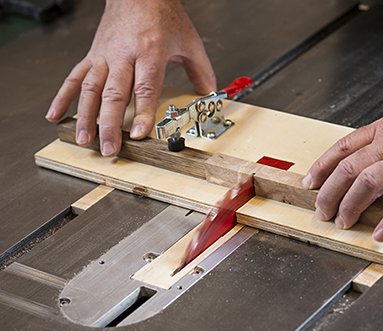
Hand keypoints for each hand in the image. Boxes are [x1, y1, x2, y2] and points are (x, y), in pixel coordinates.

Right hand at [46, 0, 215, 155]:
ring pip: (90, 89)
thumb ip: (200, 69)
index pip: (145, 88)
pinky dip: (63, 97)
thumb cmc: (161, 15)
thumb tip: (210, 93)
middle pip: (114, 94)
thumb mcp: (189, 41)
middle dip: (110, 125)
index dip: (142, 113)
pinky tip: (56, 115)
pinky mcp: (93, 55)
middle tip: (109, 148)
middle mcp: (123, 55)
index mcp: (149, 51)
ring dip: (85, 117)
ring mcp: (104, 56)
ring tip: (84, 140)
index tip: (139, 134)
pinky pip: (74, 77)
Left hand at [303, 74, 382, 241]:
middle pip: (349, 167)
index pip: (343, 148)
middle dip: (330, 193)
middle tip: (323, 212)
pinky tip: (382, 232)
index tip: (309, 183)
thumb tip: (366, 159)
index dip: (322, 167)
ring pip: (370, 180)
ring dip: (351, 204)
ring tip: (343, 222)